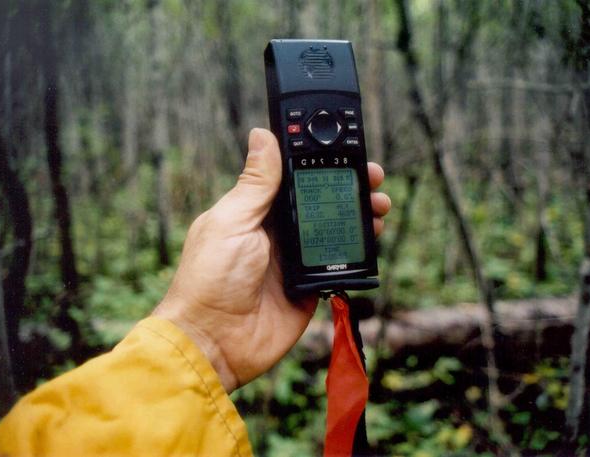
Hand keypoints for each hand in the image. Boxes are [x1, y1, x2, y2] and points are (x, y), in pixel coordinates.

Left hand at [153, 128, 390, 392]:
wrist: (215, 341)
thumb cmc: (210, 278)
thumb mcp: (233, 221)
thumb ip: (255, 183)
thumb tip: (261, 135)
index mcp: (256, 211)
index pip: (294, 178)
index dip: (320, 162)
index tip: (345, 149)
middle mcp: (277, 232)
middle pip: (321, 202)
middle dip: (348, 187)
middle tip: (372, 178)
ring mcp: (295, 260)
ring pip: (335, 230)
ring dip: (359, 216)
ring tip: (378, 206)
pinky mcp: (309, 286)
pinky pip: (339, 264)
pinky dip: (357, 252)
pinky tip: (371, 238)